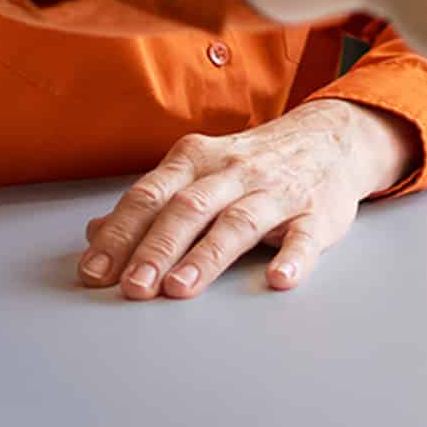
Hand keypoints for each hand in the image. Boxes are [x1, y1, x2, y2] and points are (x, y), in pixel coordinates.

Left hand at [75, 98, 410, 298]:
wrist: (332, 138)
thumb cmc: (253, 164)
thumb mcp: (197, 171)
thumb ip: (150, 203)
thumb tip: (94, 232)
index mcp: (197, 160)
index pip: (150, 196)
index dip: (119, 234)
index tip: (95, 272)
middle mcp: (234, 171)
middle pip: (188, 208)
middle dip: (156, 249)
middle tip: (132, 289)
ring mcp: (277, 190)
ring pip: (238, 221)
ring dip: (207, 255)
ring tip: (180, 288)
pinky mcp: (318, 212)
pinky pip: (305, 235)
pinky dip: (293, 257)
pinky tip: (278, 278)